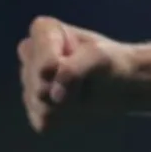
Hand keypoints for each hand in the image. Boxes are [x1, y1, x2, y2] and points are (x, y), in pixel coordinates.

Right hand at [17, 16, 137, 132]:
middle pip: (39, 82)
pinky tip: (74, 102)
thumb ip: (74, 69)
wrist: (121, 84)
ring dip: (69, 102)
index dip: (59, 63)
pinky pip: (44, 121)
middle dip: (67, 85)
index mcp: (43, 30)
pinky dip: (65, 117)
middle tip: (85, 75)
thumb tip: (53, 97)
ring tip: (81, 87)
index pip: (41, 54)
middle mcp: (30, 54)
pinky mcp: (34, 109)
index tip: (79, 56)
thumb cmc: (110, 63)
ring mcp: (29, 82)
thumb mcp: (99, 58)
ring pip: (41, 104)